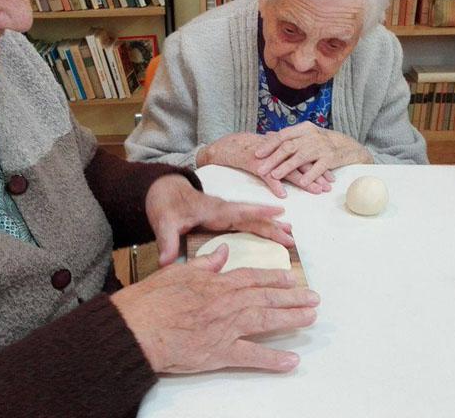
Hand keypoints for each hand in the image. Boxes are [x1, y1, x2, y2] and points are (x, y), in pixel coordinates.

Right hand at [111, 244, 319, 372]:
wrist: (137, 326)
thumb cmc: (151, 300)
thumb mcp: (178, 271)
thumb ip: (203, 262)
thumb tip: (221, 251)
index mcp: (216, 282)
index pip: (252, 277)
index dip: (274, 277)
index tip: (291, 278)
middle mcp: (227, 302)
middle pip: (266, 296)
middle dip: (293, 297)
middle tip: (314, 298)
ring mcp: (226, 327)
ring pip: (266, 319)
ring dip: (291, 318)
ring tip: (311, 318)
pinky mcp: (220, 351)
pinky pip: (252, 356)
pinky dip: (273, 359)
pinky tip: (291, 361)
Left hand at [145, 173, 291, 265]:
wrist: (163, 192)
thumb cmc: (166, 204)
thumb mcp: (164, 223)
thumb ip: (167, 241)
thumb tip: (167, 262)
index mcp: (214, 210)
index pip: (240, 211)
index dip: (259, 212)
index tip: (278, 213)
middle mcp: (224, 210)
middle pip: (253, 216)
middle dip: (272, 225)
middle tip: (291, 236)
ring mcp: (225, 213)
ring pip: (253, 219)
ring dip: (271, 226)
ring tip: (290, 235)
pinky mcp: (224, 217)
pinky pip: (247, 222)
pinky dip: (262, 226)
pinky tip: (274, 231)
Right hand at [197, 132, 333, 196]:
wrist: (232, 146)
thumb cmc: (254, 150)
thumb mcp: (274, 151)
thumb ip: (287, 156)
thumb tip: (302, 164)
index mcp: (285, 148)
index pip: (307, 158)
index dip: (319, 168)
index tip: (331, 179)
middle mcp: (280, 152)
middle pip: (302, 164)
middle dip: (317, 176)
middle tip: (328, 187)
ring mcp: (269, 158)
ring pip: (289, 171)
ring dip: (303, 181)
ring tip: (315, 191)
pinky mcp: (256, 164)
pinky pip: (267, 176)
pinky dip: (275, 185)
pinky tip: (283, 195)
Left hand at [254, 122, 372, 186]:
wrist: (348, 147)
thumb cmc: (322, 142)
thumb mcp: (305, 135)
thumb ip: (288, 136)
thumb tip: (267, 135)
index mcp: (304, 129)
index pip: (283, 135)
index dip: (269, 145)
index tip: (256, 154)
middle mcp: (312, 136)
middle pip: (289, 146)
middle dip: (273, 158)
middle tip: (260, 168)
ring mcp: (322, 147)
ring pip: (301, 156)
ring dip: (287, 167)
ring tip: (275, 175)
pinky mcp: (331, 158)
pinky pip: (319, 167)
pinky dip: (311, 175)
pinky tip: (303, 182)